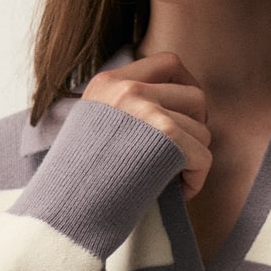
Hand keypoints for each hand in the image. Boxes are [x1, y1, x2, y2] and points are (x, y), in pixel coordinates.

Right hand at [80, 50, 212, 196]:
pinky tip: (178, 192)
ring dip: (193, 160)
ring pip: (202, 131)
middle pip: (195, 96)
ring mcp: (148, 110)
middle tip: (182, 153)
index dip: (187, 86)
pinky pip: (203, 156)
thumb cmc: (80, 179)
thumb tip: (171, 105)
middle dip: (196, 129)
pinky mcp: (166, 136)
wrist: (66, 207)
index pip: (169, 62)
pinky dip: (196, 180)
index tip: (186, 114)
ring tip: (171, 179)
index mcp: (109, 82)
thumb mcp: (91, 126)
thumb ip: (124, 108)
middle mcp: (128, 89)